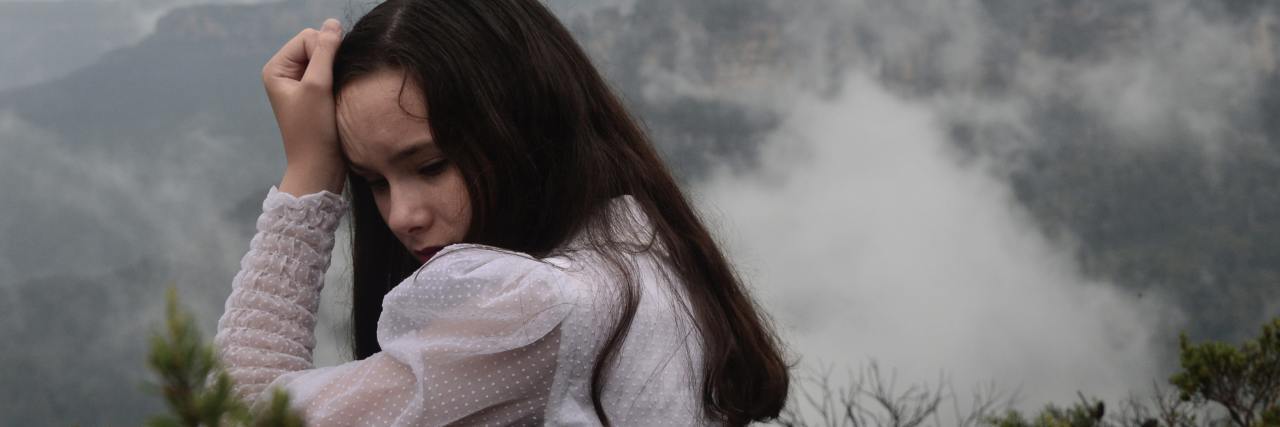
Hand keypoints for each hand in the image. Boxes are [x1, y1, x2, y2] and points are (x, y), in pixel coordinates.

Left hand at [263, 18, 346, 196]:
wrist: (319, 167)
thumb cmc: (314, 130)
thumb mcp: (318, 86)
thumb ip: (325, 51)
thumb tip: (333, 23)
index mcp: (276, 69)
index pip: (308, 38)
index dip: (324, 53)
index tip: (328, 81)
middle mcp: (285, 73)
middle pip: (317, 46)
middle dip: (331, 61)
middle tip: (333, 89)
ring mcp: (300, 84)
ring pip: (327, 60)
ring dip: (337, 72)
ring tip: (336, 95)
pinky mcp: (315, 95)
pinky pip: (331, 74)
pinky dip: (340, 81)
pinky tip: (340, 97)